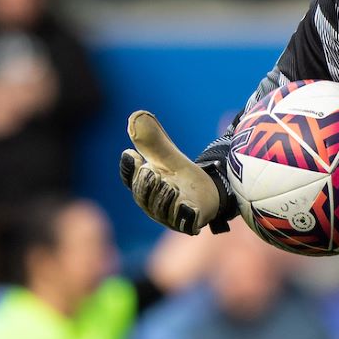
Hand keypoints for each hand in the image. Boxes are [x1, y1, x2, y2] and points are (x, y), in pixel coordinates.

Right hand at [120, 111, 220, 234]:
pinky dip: (185, 215)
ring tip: (170, 186)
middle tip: (152, 172)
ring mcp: (171, 217)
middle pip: (144, 196)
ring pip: (163, 210)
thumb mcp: (168, 157)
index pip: (132, 179)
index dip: (130, 169)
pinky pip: (186, 223)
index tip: (132, 154)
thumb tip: (136, 116)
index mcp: (145, 187)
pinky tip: (188, 206)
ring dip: (165, 198)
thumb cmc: (182, 176)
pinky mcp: (190, 223)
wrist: (209, 194)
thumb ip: (153, 140)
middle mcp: (153, 205)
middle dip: (147, 185)